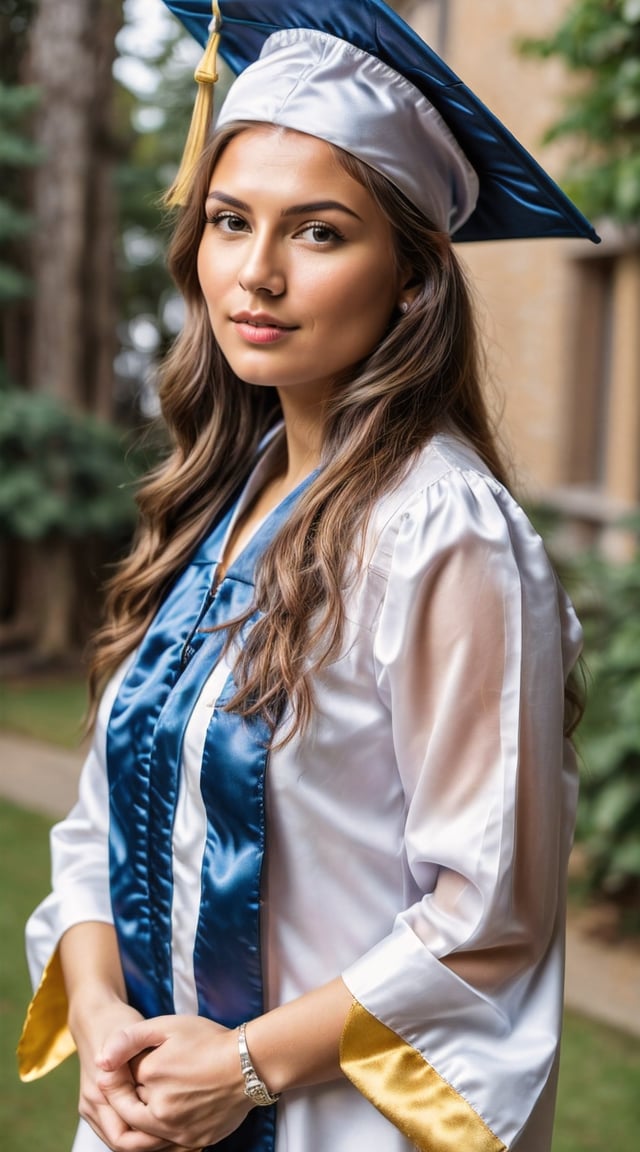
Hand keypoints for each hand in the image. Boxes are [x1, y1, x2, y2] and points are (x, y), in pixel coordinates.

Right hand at [71, 997, 185, 1150]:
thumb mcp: (132, 1038)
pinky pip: (121, 1129)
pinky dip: (142, 1131)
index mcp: (97, 1094)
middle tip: (184, 1139)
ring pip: (123, 1140)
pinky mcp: (100, 1106)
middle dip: (153, 1144)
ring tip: (180, 1134)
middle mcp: (91, 1106)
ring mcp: (93, 1108)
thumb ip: (139, 1064)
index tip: (179, 1133)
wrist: (97, 1016)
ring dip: (149, 1140)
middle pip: (124, 1144)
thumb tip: (153, 1093)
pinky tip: (166, 1124)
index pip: (123, 1139)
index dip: (152, 1141)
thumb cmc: (118, 1025)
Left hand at [96, 1015, 251, 1148]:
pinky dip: (163, 1130)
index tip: (118, 1066)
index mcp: (151, 1088)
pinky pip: (169, 1143)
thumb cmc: (209, 1040)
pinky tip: (170, 1109)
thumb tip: (100, 1061)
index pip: (119, 1091)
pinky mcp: (196, 1141)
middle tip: (134, 1081)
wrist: (251, 1063)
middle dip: (125, 1100)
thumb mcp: (166, 1026)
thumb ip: (129, 1041)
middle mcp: (162, 1116)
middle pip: (130, 1115)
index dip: (116, 1077)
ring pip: (147, 1134)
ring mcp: (180, 1133)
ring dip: (141, 1119)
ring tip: (153, 1095)